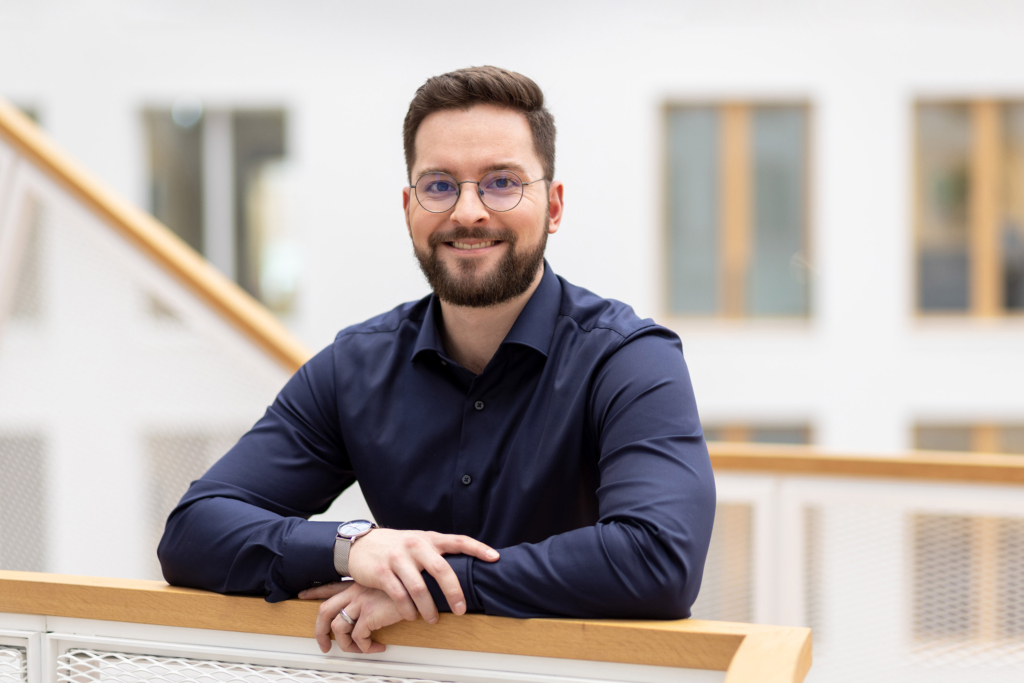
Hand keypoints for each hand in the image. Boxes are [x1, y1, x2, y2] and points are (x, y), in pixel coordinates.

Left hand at [300, 581, 402, 653]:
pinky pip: (359, 638)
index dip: (315, 592)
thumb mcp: (390, 582)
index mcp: (359, 582)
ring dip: (347, 645)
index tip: (303, 595)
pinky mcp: (370, 614)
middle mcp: (356, 591)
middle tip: (324, 645)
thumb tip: (376, 607)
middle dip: (320, 631)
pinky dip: (366, 648)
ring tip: (361, 650)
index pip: (330, 586)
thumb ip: (379, 589)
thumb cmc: (411, 583)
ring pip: (339, 628)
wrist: (424, 582)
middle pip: (325, 610)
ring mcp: (362, 602)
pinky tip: (378, 647)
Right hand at [347, 529, 498, 623]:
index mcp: (429, 539)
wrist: (360, 543)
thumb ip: (438, 552)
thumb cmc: (395, 546)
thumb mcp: (418, 542)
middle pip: (441, 569)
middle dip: (453, 592)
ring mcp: (398, 559)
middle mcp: (415, 546)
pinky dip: (407, 610)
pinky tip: (411, 617)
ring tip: (433, 620)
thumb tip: (466, 568)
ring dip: (428, 608)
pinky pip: (399, 596)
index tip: (495, 558)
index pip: (458, 541)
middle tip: (461, 610)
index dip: (478, 549)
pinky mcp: (382, 572)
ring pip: (419, 588)